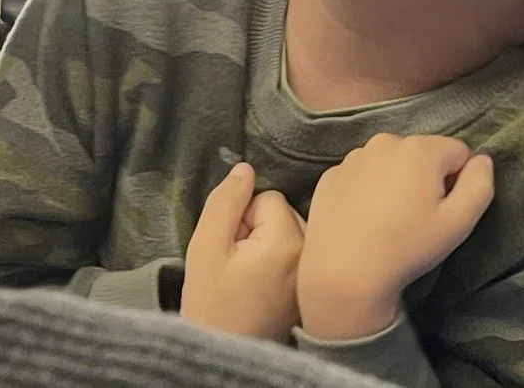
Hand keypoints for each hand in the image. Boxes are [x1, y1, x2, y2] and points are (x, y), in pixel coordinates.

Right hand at [181, 162, 304, 340]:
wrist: (224, 356)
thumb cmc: (212, 307)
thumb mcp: (205, 249)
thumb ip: (225, 203)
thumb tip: (245, 167)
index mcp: (290, 239)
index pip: (268, 198)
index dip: (242, 218)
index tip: (233, 248)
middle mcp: (314, 251)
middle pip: (283, 213)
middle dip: (259, 230)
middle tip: (240, 265)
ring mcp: (318, 270)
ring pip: (291, 231)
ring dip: (270, 245)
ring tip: (252, 278)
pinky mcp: (316, 286)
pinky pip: (301, 252)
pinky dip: (283, 261)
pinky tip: (268, 286)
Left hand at [298, 134, 493, 340]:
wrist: (342, 275)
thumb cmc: (406, 247)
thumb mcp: (458, 223)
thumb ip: (480, 185)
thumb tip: (482, 160)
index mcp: (420, 148)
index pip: (458, 152)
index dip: (458, 182)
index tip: (443, 211)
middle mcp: (386, 141)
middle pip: (422, 154)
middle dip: (426, 178)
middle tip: (417, 218)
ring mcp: (354, 156)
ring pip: (391, 162)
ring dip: (396, 182)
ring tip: (389, 221)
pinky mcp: (331, 175)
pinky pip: (362, 174)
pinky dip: (367, 190)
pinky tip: (363, 219)